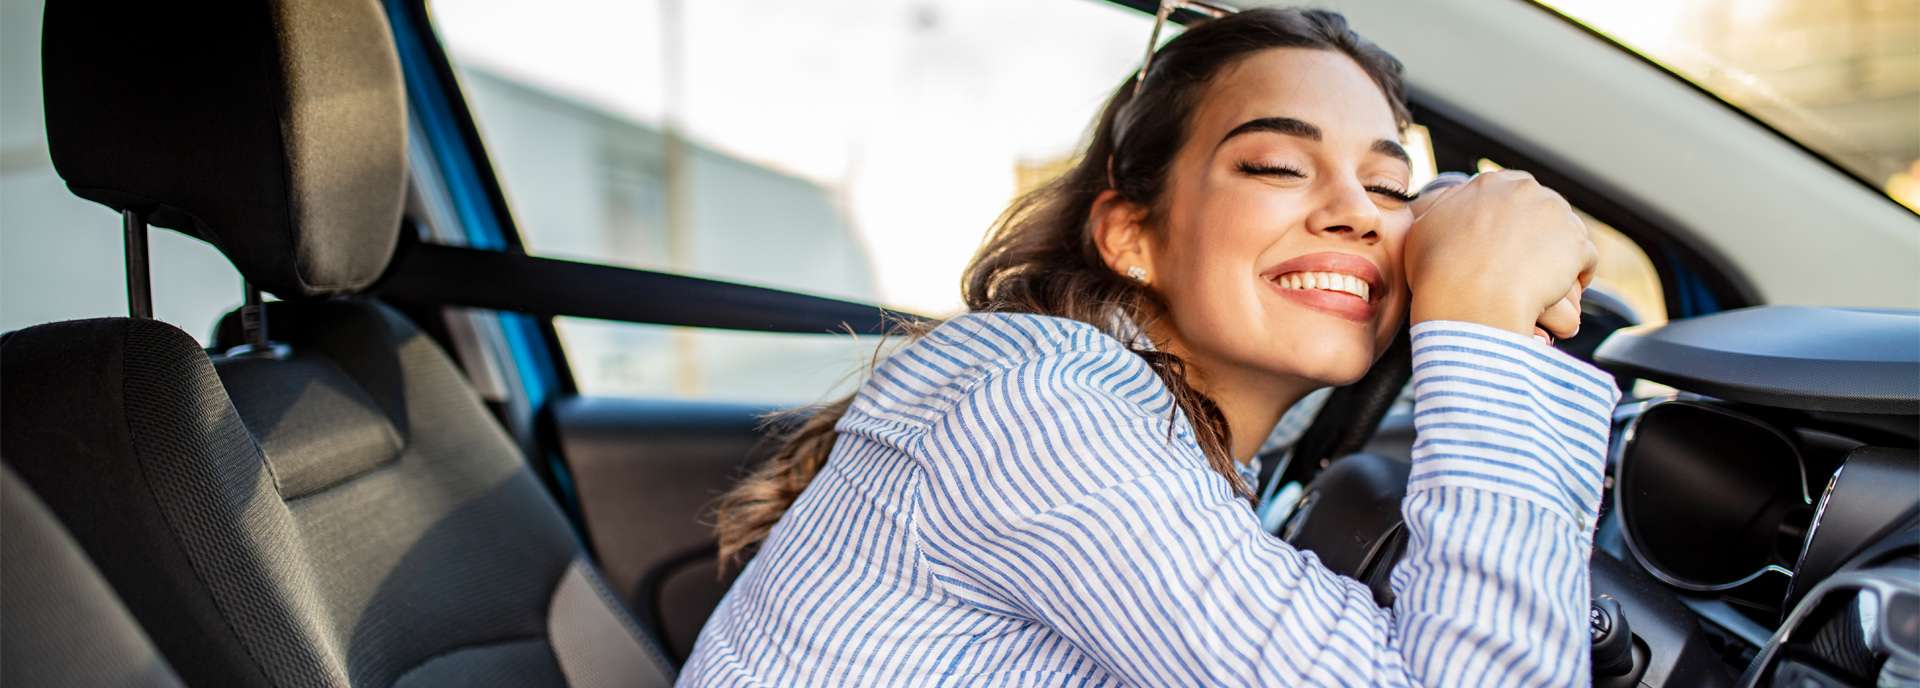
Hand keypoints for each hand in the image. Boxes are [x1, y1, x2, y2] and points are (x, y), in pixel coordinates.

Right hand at [1404, 171, 1595, 340]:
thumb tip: (1445, 206)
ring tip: (1542, 283)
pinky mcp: (1577, 244)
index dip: (1511, 219)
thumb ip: (1443, 210)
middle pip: (1543, 209)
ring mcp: (1556, 215)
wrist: (1468, 297)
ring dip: (1558, 256)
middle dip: (1537, 234)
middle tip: (1524, 265)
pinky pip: (1586, 260)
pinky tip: (1559, 293)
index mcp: (1491, 183)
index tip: (1505, 241)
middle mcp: (1527, 190)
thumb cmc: (1438, 269)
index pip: (1513, 192)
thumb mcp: (1424, 228)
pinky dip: (1577, 277)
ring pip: (1565, 234)